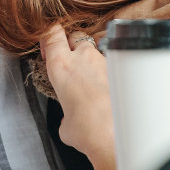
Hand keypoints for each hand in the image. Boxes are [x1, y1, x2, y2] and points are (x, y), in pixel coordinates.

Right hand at [39, 25, 121, 169]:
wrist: (117, 137)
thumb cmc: (87, 130)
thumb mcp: (65, 125)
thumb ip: (66, 114)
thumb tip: (71, 119)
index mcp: (60, 65)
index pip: (52, 33)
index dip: (49, 36)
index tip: (48, 48)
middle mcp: (82, 57)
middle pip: (75, 36)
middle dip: (72, 45)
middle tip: (70, 62)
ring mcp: (104, 61)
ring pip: (95, 50)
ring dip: (92, 61)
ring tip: (92, 82)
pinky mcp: (122, 70)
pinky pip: (111, 65)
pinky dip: (108, 74)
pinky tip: (109, 91)